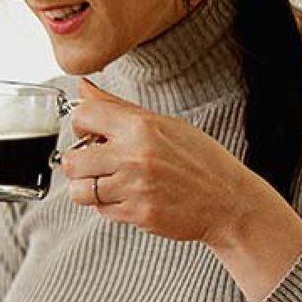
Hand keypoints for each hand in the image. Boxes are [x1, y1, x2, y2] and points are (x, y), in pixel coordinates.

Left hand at [61, 79, 266, 243]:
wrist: (229, 202)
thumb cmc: (199, 161)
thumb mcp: (163, 124)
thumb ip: (117, 107)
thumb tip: (82, 87)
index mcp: (141, 127)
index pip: (83, 116)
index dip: (81, 125)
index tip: (91, 134)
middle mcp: (135, 156)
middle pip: (72, 160)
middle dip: (79, 163)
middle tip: (96, 164)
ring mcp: (135, 187)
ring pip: (80, 191)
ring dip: (88, 188)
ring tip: (108, 183)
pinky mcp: (137, 213)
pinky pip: (101, 210)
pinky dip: (108, 205)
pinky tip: (128, 196)